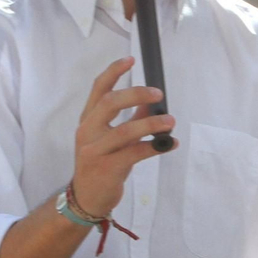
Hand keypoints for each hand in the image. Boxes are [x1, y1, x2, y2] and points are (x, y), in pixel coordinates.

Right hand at [70, 57, 174, 217]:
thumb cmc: (100, 164)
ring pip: (125, 130)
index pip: (98, 89)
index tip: (131, 60)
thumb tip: (152, 104)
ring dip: (152, 123)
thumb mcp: (109, 138)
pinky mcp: (107, 168)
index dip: (113, 72)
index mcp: (88, 120)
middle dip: (136, 94)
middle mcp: (88, 132)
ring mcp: (95, 150)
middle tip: (158, 93)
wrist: (87, 198)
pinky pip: (134, 153)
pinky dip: (155, 147)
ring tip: (170, 121)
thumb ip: (129, 120)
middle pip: (109, 103)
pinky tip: (169, 144)